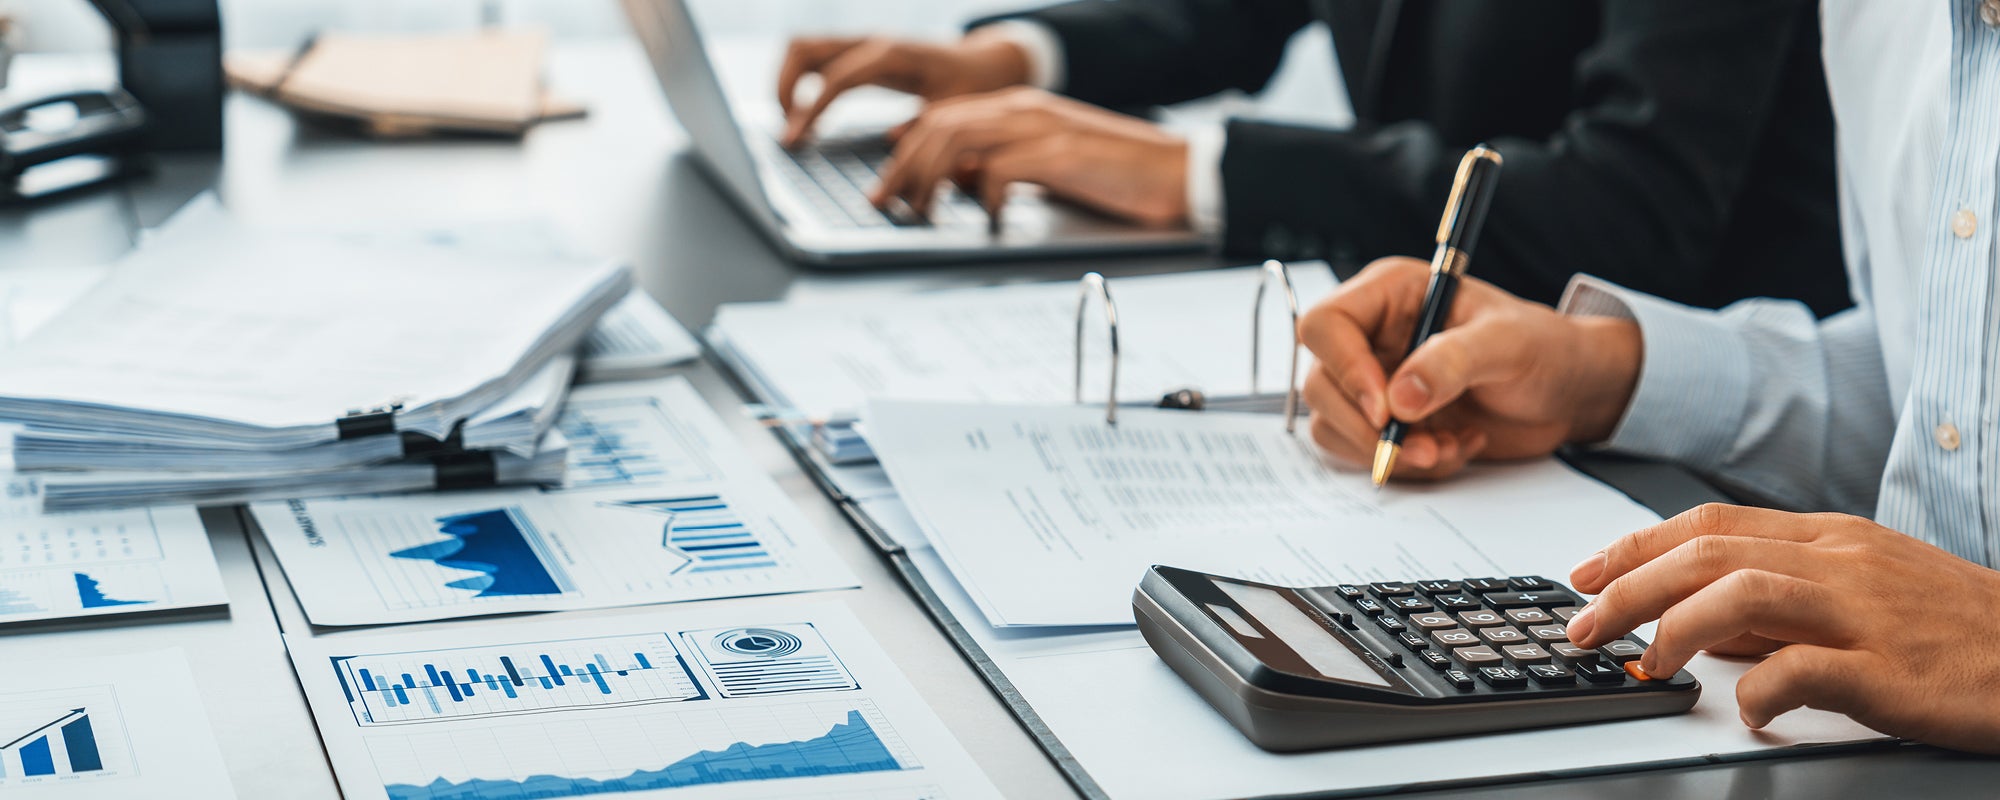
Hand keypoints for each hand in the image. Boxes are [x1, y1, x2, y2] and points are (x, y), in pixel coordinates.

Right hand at [778, 31, 1032, 146]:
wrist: (986, 65)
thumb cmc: (972, 91)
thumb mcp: (955, 115)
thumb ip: (925, 130)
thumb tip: (889, 142)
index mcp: (892, 56)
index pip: (836, 78)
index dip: (811, 109)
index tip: (794, 141)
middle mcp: (871, 43)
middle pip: (803, 48)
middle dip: (783, 88)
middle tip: (788, 132)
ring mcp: (863, 44)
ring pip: (802, 48)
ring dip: (786, 83)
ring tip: (792, 124)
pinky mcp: (859, 54)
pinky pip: (815, 59)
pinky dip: (800, 83)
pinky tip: (806, 117)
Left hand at [870, 87, 1189, 227]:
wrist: (1179, 171)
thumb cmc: (1119, 175)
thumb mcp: (1048, 167)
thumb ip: (1003, 165)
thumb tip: (958, 183)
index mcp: (1020, 109)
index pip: (943, 117)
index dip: (905, 149)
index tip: (885, 183)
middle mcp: (1024, 110)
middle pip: (938, 125)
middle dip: (902, 165)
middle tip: (885, 203)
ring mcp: (1041, 128)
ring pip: (957, 138)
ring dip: (928, 178)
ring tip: (921, 213)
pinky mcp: (1060, 154)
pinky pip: (999, 168)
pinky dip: (984, 196)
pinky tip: (990, 220)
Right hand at [1296, 258, 1640, 479]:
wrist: (1569, 393)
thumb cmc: (1545, 348)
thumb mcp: (1507, 342)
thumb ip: (1452, 361)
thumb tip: (1399, 399)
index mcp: (1389, 295)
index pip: (1326, 326)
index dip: (1345, 368)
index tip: (1386, 409)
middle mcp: (1371, 337)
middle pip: (1321, 385)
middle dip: (1370, 428)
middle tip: (1425, 446)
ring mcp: (1374, 382)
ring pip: (1335, 425)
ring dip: (1391, 452)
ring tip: (1449, 447)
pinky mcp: (1387, 424)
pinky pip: (1365, 454)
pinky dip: (1409, 466)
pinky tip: (1455, 447)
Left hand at [1567, 504, 1999, 751]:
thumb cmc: (1960, 630)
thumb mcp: (1865, 592)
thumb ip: (1782, 602)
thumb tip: (1697, 622)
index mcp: (1832, 537)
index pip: (1709, 524)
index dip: (1635, 547)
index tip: (1584, 574)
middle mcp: (1842, 562)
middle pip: (1708, 554)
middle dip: (1629, 588)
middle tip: (1585, 626)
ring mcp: (1867, 613)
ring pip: (1742, 594)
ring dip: (1675, 629)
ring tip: (1648, 665)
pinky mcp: (1890, 670)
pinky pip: (1802, 671)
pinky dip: (1757, 692)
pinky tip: (1745, 711)